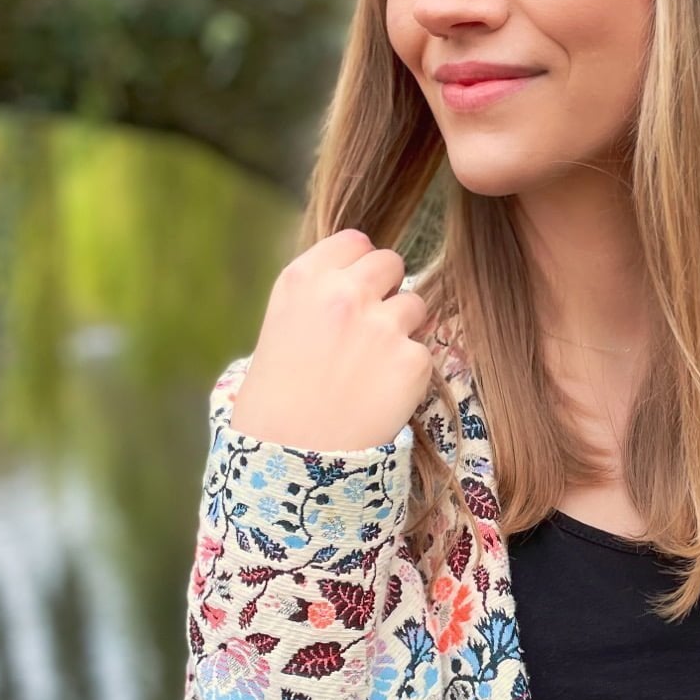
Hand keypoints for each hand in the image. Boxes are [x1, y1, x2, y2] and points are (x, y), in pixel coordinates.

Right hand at [227, 229, 432, 451]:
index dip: (359, 265)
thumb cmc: (276, 400)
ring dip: (401, 331)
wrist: (288, 459)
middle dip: (387, 290)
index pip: (355, 241)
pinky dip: (409, 374)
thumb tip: (362, 280)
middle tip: (370, 331)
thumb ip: (320, 295)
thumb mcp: (281, 327)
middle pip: (391, 262)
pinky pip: (423, 352)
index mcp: (303, 279)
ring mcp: (381, 324)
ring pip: (415, 304)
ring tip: (370, 369)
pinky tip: (379, 396)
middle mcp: (343, 293)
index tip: (354, 292)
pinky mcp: (411, 360)